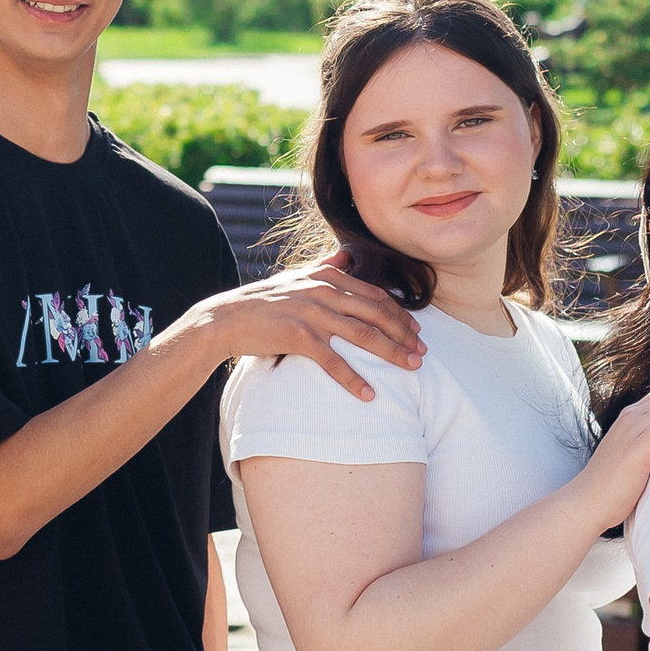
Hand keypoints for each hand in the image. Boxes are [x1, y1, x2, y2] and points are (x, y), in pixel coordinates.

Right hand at [176, 264, 425, 398]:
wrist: (226, 319)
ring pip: (363, 335)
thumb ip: (323, 267)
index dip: (399, 315)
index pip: (375, 296)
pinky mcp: (299, 336)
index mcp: (327, 277)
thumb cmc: (263, 302)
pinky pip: (334, 361)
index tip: (416, 331)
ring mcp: (312, 313)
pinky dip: (354, 379)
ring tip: (411, 369)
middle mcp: (324, 292)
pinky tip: (369, 394)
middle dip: (404, 335)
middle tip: (423, 354)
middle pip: (376, 315)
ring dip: (391, 353)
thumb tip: (344, 256)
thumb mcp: (295, 278)